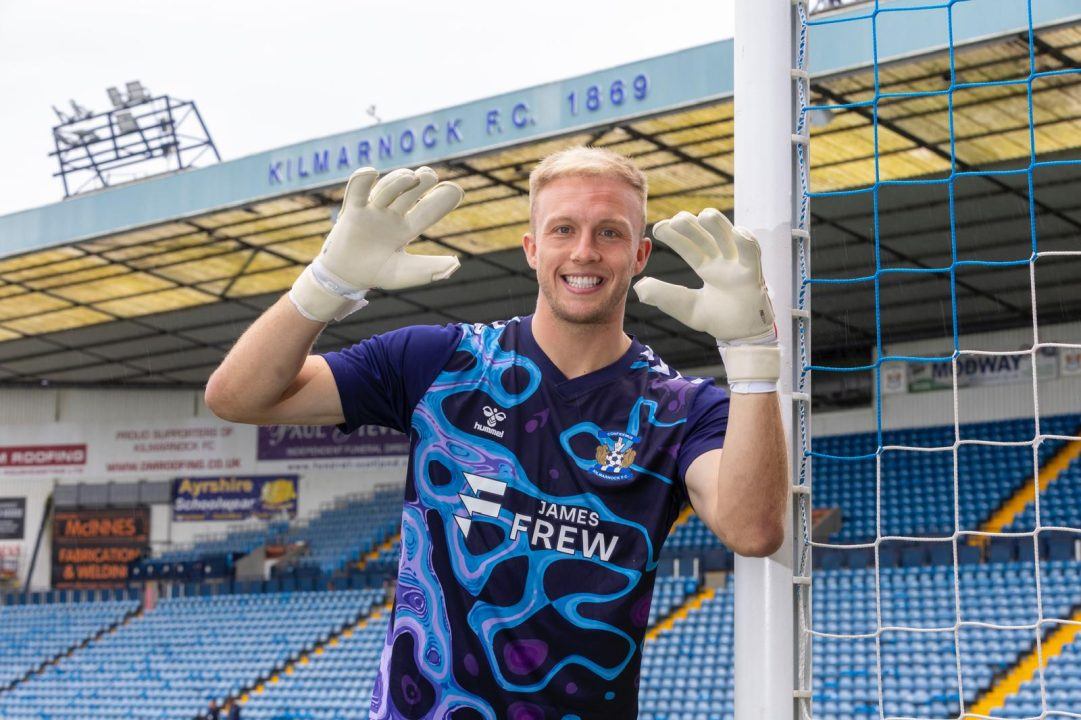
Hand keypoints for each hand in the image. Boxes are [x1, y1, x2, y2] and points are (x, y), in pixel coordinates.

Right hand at [289, 166, 462, 321]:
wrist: (346, 278)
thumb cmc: (377, 273)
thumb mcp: (405, 273)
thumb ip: (430, 269)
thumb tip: (456, 263)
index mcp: (408, 228)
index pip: (429, 210)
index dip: (444, 199)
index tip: (458, 190)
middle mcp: (393, 215)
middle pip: (411, 192)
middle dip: (423, 181)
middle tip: (430, 176)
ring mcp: (373, 210)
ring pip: (387, 188)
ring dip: (398, 181)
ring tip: (411, 177)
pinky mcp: (352, 210)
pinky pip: (356, 190)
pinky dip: (362, 179)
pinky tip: (371, 172)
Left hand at [633, 208, 779, 390]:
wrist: (740, 337)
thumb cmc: (717, 319)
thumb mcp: (686, 307)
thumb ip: (664, 296)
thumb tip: (638, 287)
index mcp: (705, 266)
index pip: (687, 246)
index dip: (674, 235)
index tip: (657, 228)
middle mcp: (721, 260)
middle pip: (705, 237)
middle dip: (692, 226)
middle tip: (677, 220)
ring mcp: (737, 264)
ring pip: (728, 237)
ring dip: (718, 225)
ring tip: (705, 215)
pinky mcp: (754, 274)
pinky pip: (752, 254)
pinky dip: (747, 242)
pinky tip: (738, 232)